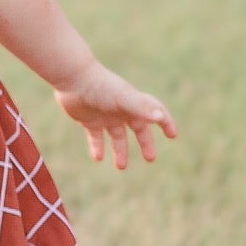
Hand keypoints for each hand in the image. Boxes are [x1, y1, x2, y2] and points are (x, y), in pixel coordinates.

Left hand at [54, 58, 177, 169]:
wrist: (73, 79)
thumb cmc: (101, 87)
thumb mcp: (124, 99)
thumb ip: (141, 108)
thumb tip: (160, 118)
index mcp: (133, 104)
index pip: (155, 112)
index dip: (165, 122)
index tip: (172, 135)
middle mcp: (121, 110)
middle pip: (138, 129)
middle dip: (145, 143)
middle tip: (150, 158)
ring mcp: (105, 116)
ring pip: (117, 137)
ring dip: (120, 151)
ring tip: (121, 166)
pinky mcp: (89, 121)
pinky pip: (96, 138)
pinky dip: (98, 148)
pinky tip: (98, 158)